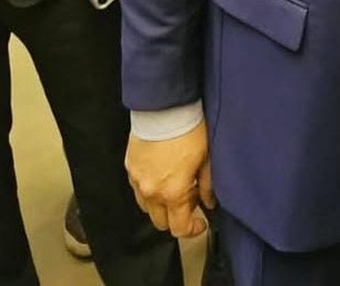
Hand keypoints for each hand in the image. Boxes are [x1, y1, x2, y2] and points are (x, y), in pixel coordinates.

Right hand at [125, 123, 214, 237]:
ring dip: (160, 204)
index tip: (200, 222)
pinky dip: (149, 189)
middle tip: (190, 197)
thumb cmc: (188, 131)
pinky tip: (161, 174)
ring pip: (147, 207)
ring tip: (174, 184)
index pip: (179, 228)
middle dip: (176, 217)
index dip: (192, 230)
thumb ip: (208, 186)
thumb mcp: (207, 159)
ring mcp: (137, 181)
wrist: (165, 109)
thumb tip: (209, 202)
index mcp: (172, 193)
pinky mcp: (129, 168)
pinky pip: (138, 189)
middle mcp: (151, 192)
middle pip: (161, 222)